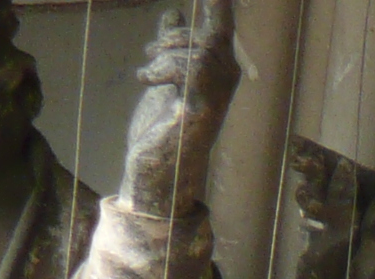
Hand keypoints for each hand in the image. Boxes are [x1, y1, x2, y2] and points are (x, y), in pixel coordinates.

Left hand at [119, 0, 239, 220]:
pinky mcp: (202, 107)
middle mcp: (227, 80)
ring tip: (148, 72)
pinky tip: (146, 81)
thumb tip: (173, 15)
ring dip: (164, 56)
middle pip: (211, 33)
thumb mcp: (164, 74)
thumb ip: (172, 45)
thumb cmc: (162, 124)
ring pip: (197, 51)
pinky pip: (187, 69)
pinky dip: (160, 70)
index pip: (222, 22)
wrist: (156, 167)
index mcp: (220, 69)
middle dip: (175, 38)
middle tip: (151, 52)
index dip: (220, 3)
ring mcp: (218, 94)